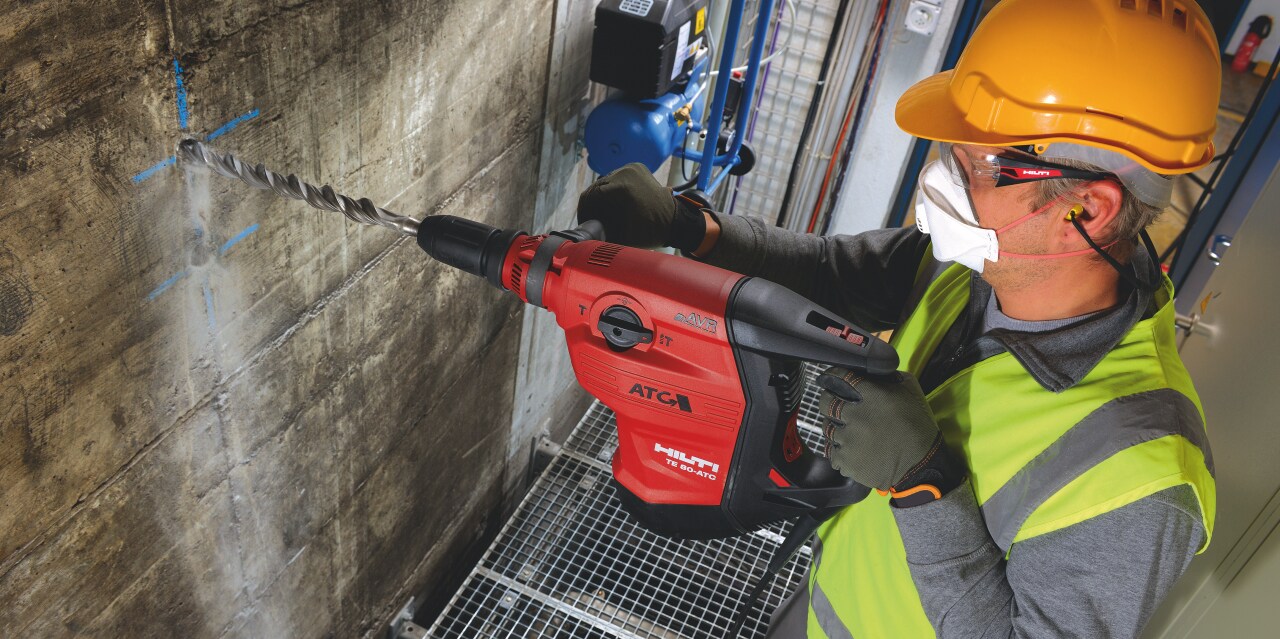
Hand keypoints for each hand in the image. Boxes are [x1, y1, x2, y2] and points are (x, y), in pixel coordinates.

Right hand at [576, 163, 706, 250]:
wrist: (676, 221)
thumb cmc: (650, 232)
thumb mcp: (621, 235)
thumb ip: (599, 232)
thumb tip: (581, 235)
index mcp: (621, 187)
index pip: (591, 195)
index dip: (584, 210)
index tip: (584, 222)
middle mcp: (626, 172)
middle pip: (597, 187)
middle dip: (592, 203)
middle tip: (591, 219)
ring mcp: (632, 167)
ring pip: (606, 181)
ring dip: (602, 196)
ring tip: (603, 212)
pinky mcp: (637, 167)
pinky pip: (617, 177)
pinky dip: (613, 189)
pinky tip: (615, 202)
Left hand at [817, 368, 964, 505]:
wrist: (921, 465)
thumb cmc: (918, 427)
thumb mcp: (911, 392)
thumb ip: (890, 377)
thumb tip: (873, 372)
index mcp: (872, 395)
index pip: (840, 377)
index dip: (832, 376)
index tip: (830, 378)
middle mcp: (855, 415)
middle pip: (826, 402)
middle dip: (827, 401)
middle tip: (833, 404)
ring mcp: (848, 439)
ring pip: (826, 427)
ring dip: (834, 427)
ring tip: (846, 431)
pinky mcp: (845, 460)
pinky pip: (831, 451)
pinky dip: (838, 450)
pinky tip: (850, 449)